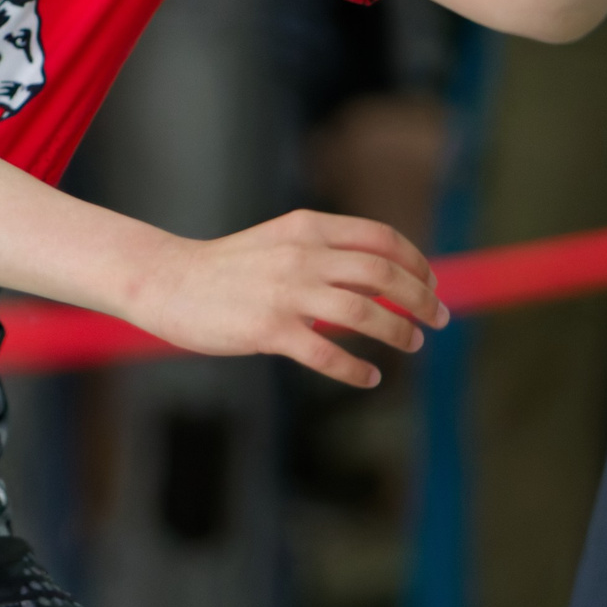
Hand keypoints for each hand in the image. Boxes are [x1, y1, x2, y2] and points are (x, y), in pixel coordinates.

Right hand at [131, 208, 446, 389]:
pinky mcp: (268, 331)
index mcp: (306, 228)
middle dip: (421, 298)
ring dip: (399, 331)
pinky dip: (356, 370)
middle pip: (382, 273)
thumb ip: (328, 255)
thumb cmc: (229, 268)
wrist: (167, 281)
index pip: (380, 238)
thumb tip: (386, 280)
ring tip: (411, 343)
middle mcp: (300, 256)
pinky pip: (327, 354)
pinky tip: (369, 377)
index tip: (431, 284)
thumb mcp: (281, 244)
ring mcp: (285, 293)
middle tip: (439, 319)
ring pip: (364, 314)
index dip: (415, 261)